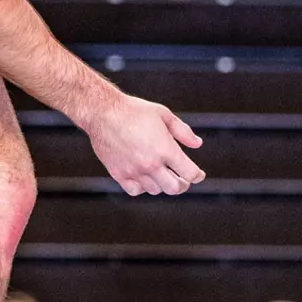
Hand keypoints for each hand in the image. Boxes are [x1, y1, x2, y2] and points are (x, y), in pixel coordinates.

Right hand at [86, 93, 204, 195]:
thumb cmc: (135, 111)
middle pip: (175, 188)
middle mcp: (151, 164)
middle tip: (182, 179)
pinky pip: (136, 190)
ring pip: (156, 190)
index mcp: (166, 149)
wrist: (103, 112)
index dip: (198, 175)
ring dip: (163, 184)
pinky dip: (143, 187)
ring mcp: (134, 171)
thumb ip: (183, 132)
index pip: (189, 173)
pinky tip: (145, 177)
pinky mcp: (119, 174)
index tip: (198, 174)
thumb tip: (197, 144)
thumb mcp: (164, 115)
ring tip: (162, 174)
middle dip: (183, 184)